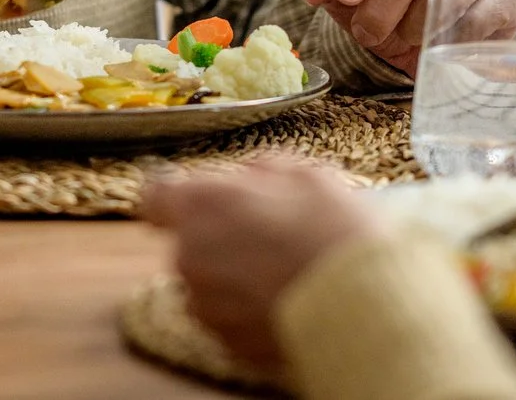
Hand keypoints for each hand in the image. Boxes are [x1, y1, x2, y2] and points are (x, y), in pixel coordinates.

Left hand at [140, 158, 387, 369]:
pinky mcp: (226, 343)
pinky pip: (228, 319)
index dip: (176, 197)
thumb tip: (247, 178)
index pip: (156, 196)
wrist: (359, 305)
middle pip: (190, 243)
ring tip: (283, 271)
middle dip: (220, 238)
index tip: (196, 199)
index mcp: (201, 205)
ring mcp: (206, 305)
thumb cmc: (331, 231)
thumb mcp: (302, 174)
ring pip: (209, 283)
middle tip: (269, 234)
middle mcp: (190, 257)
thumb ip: (259, 171)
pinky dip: (249, 310)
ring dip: (234, 276)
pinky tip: (285, 299)